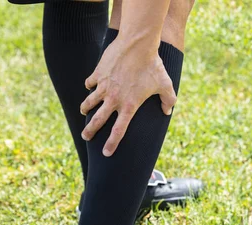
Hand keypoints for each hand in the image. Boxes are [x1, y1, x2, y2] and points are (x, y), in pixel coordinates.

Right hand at [80, 37, 176, 156]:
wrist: (137, 45)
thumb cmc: (153, 66)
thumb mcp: (165, 84)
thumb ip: (168, 100)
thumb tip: (167, 111)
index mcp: (129, 106)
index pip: (118, 131)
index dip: (111, 144)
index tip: (106, 153)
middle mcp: (113, 99)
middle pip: (98, 121)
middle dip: (90, 131)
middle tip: (85, 137)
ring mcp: (104, 86)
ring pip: (89, 102)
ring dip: (85, 109)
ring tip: (83, 112)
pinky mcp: (98, 73)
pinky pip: (90, 82)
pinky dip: (90, 85)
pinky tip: (90, 86)